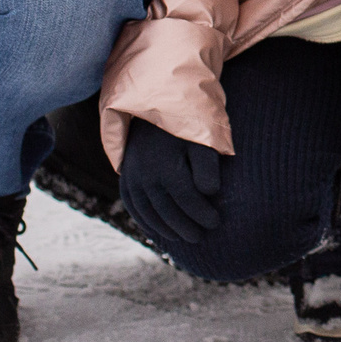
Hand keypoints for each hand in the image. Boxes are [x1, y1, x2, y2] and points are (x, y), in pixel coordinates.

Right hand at [119, 117, 221, 244]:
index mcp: (166, 166)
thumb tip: (209, 193)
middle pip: (168, 211)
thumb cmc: (185, 123)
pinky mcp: (124, 176)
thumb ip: (207, 166)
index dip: (203, 215)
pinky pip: (133, 206)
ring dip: (165, 229)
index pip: (188, 200)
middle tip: (200, 237)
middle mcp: (145, 175)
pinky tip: (157, 232)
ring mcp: (131, 177)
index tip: (216, 223)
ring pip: (149, 212)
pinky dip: (144, 221)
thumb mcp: (202, 139)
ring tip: (182, 238)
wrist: (153, 103)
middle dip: (185, 227)